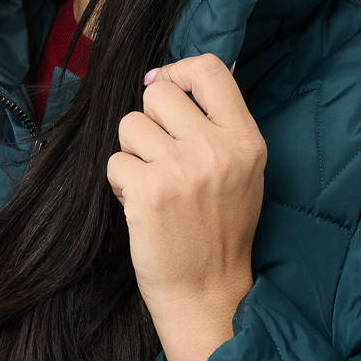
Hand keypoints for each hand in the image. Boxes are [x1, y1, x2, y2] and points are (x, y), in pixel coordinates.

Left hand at [106, 54, 265, 360]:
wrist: (208, 291)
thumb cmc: (220, 228)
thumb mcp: (241, 169)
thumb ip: (218, 123)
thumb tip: (172, 76)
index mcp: (245, 139)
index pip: (208, 69)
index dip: (177, 72)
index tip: (165, 90)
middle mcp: (217, 149)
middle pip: (158, 93)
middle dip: (149, 119)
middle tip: (159, 153)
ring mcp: (182, 169)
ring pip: (130, 125)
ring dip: (132, 152)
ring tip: (153, 183)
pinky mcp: (149, 192)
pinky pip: (115, 161)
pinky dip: (121, 182)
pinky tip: (141, 205)